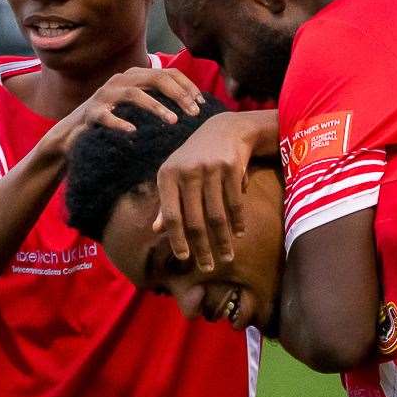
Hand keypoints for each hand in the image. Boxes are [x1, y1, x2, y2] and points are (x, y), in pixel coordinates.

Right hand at [40, 66, 203, 159]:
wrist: (76, 133)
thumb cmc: (117, 120)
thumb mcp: (140, 107)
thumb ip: (161, 101)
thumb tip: (195, 107)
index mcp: (135, 76)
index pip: (167, 73)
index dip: (187, 86)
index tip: (202, 103)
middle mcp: (121, 80)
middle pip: (155, 78)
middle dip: (178, 95)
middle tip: (194, 113)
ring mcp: (104, 95)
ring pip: (134, 94)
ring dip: (156, 107)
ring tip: (173, 122)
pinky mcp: (91, 113)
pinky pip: (106, 116)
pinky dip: (120, 123)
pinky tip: (133, 132)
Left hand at [152, 110, 279, 271]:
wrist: (225, 129)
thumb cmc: (194, 158)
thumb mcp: (175, 175)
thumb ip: (167, 202)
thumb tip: (157, 230)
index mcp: (167, 175)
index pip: (171, 215)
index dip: (176, 240)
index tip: (184, 258)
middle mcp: (187, 172)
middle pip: (195, 220)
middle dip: (202, 247)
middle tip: (207, 267)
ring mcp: (210, 169)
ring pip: (216, 215)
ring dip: (222, 240)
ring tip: (226, 256)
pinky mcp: (232, 167)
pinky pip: (235, 203)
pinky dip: (238, 222)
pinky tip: (239, 235)